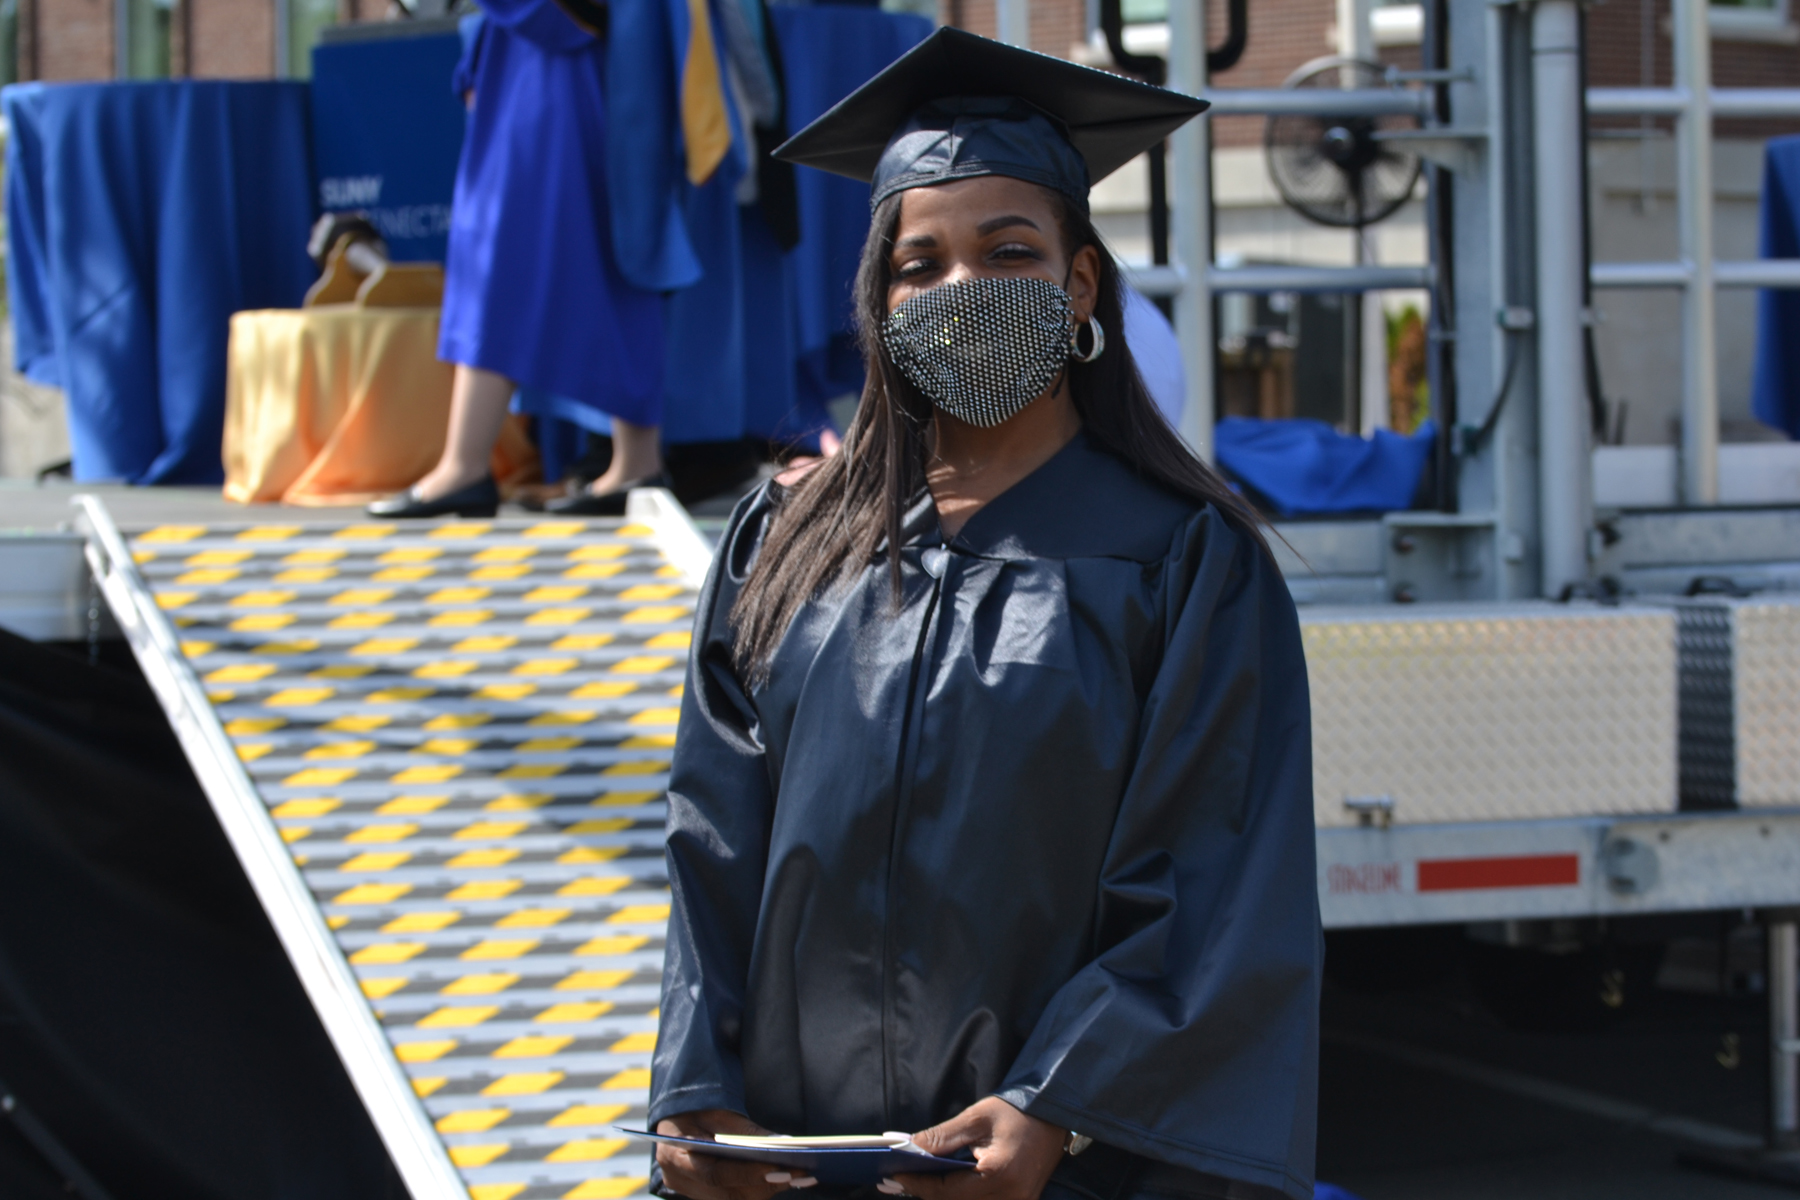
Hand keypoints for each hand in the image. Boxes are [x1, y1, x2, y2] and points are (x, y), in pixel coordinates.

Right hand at [655, 1108, 818, 1199]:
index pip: (714, 1174)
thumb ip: (746, 1131)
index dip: (747, 1174)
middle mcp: (678, 1180)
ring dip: (765, 1189)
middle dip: (765, 1185)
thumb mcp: (718, 1112)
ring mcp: (688, 1190)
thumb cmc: (696, 1107)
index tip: (779, 1168)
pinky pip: (732, 1196)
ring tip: (797, 1176)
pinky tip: (781, 1178)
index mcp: (675, 1156)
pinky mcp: (701, 1194)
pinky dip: (757, 1188)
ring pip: (733, 1199)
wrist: (676, 1113)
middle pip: (727, 1194)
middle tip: (798, 1173)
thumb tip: (782, 1142)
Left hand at [889, 1096, 1064, 1199]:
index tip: (895, 1175)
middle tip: (901, 1180)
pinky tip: (946, 1186)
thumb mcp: (975, 1119)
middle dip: (927, 1193)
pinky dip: (961, 1197)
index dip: (918, 1184)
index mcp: (998, 1175)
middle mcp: (1011, 1197)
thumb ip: (941, 1138)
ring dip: (943, 1197)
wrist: (1053, 1114)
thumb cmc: (1015, 1113)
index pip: (947, 1191)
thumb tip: (907, 1148)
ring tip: (920, 1182)